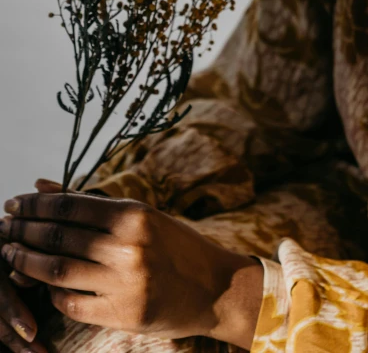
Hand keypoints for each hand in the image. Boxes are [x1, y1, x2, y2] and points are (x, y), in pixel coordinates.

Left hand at [0, 180, 263, 347]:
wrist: (214, 288)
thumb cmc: (175, 246)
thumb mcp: (141, 216)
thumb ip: (91, 203)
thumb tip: (40, 185)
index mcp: (134, 215)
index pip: (69, 206)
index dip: (34, 205)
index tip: (12, 203)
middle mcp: (128, 246)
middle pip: (58, 237)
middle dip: (23, 231)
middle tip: (4, 227)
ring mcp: (125, 282)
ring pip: (57, 270)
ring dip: (26, 261)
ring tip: (11, 254)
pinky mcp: (123, 314)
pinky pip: (71, 304)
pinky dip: (51, 293)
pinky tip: (41, 284)